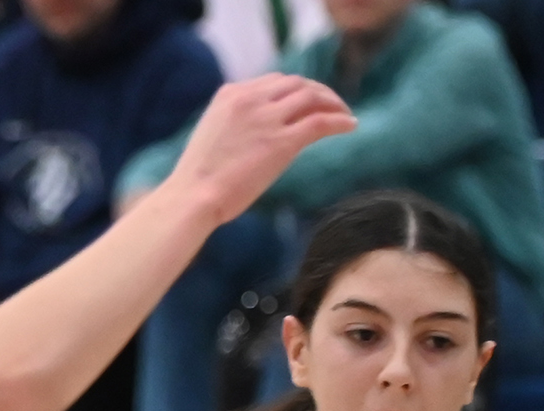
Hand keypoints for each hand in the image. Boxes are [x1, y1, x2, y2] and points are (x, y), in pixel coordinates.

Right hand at [161, 73, 356, 225]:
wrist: (192, 197)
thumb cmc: (196, 181)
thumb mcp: (212, 137)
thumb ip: (233, 125)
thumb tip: (252, 137)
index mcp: (230, 94)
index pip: (273, 81)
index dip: (296, 89)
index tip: (306, 101)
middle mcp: (251, 99)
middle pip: (297, 83)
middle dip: (318, 91)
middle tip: (331, 105)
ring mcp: (268, 119)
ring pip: (313, 97)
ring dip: (333, 102)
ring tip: (345, 113)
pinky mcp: (282, 142)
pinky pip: (321, 122)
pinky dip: (339, 120)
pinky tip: (350, 126)